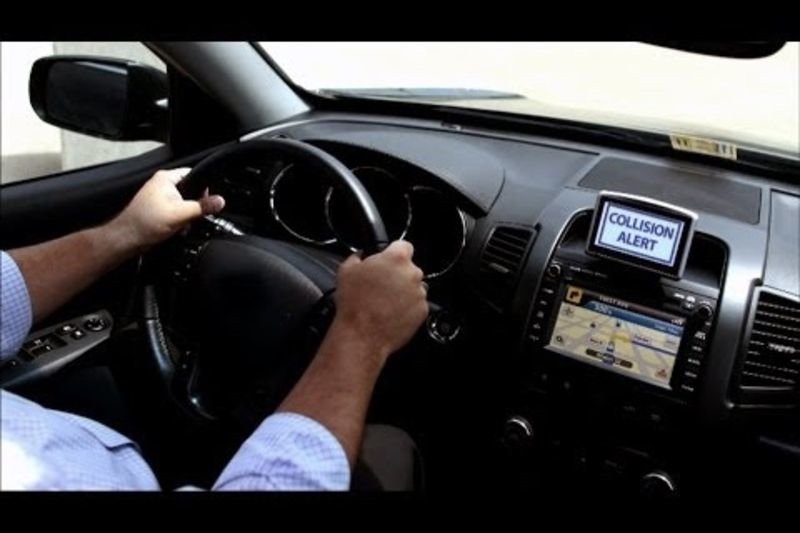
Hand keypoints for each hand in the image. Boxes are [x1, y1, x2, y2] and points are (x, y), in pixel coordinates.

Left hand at [108, 168, 224, 250]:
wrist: (127, 239)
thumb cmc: (145, 223)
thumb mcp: (181, 214)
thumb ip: (202, 207)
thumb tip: (220, 201)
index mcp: (166, 178)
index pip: (195, 175)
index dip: (203, 189)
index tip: (205, 202)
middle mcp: (162, 185)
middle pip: (191, 191)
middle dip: (194, 207)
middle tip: (189, 216)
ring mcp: (160, 197)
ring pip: (185, 204)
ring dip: (187, 216)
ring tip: (180, 224)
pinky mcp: (159, 210)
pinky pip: (177, 212)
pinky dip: (179, 221)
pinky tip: (175, 229)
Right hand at [333, 240, 428, 364]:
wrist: (362, 335)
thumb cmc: (354, 304)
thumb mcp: (346, 271)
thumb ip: (358, 257)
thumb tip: (361, 256)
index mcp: (396, 258)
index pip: (404, 245)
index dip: (394, 252)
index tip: (388, 259)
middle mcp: (412, 274)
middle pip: (409, 268)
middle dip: (397, 274)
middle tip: (381, 285)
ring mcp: (420, 293)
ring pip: (414, 287)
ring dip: (403, 291)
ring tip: (385, 302)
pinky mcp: (423, 311)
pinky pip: (417, 304)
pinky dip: (408, 307)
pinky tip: (391, 313)